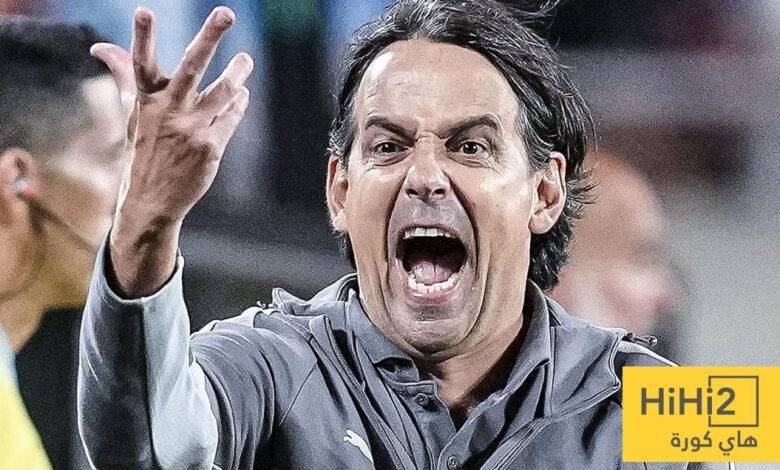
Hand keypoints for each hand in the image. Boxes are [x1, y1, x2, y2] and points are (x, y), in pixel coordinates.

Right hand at [92, 6, 253, 296]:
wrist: (152, 199)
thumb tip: (101, 47)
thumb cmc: (143, 150)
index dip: (142, 37)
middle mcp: (169, 112)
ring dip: (237, 73)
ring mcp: (192, 129)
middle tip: (226, 12)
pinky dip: (238, 103)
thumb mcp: (132, 113)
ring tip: (245, 59)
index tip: (144, 10)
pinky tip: (242, 95)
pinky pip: (230, 116)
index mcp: (146, 101)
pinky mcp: (211, 146)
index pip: (140, 64)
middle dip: (208, 37)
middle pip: (191, 67)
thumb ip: (124, 77)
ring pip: (223, 91)